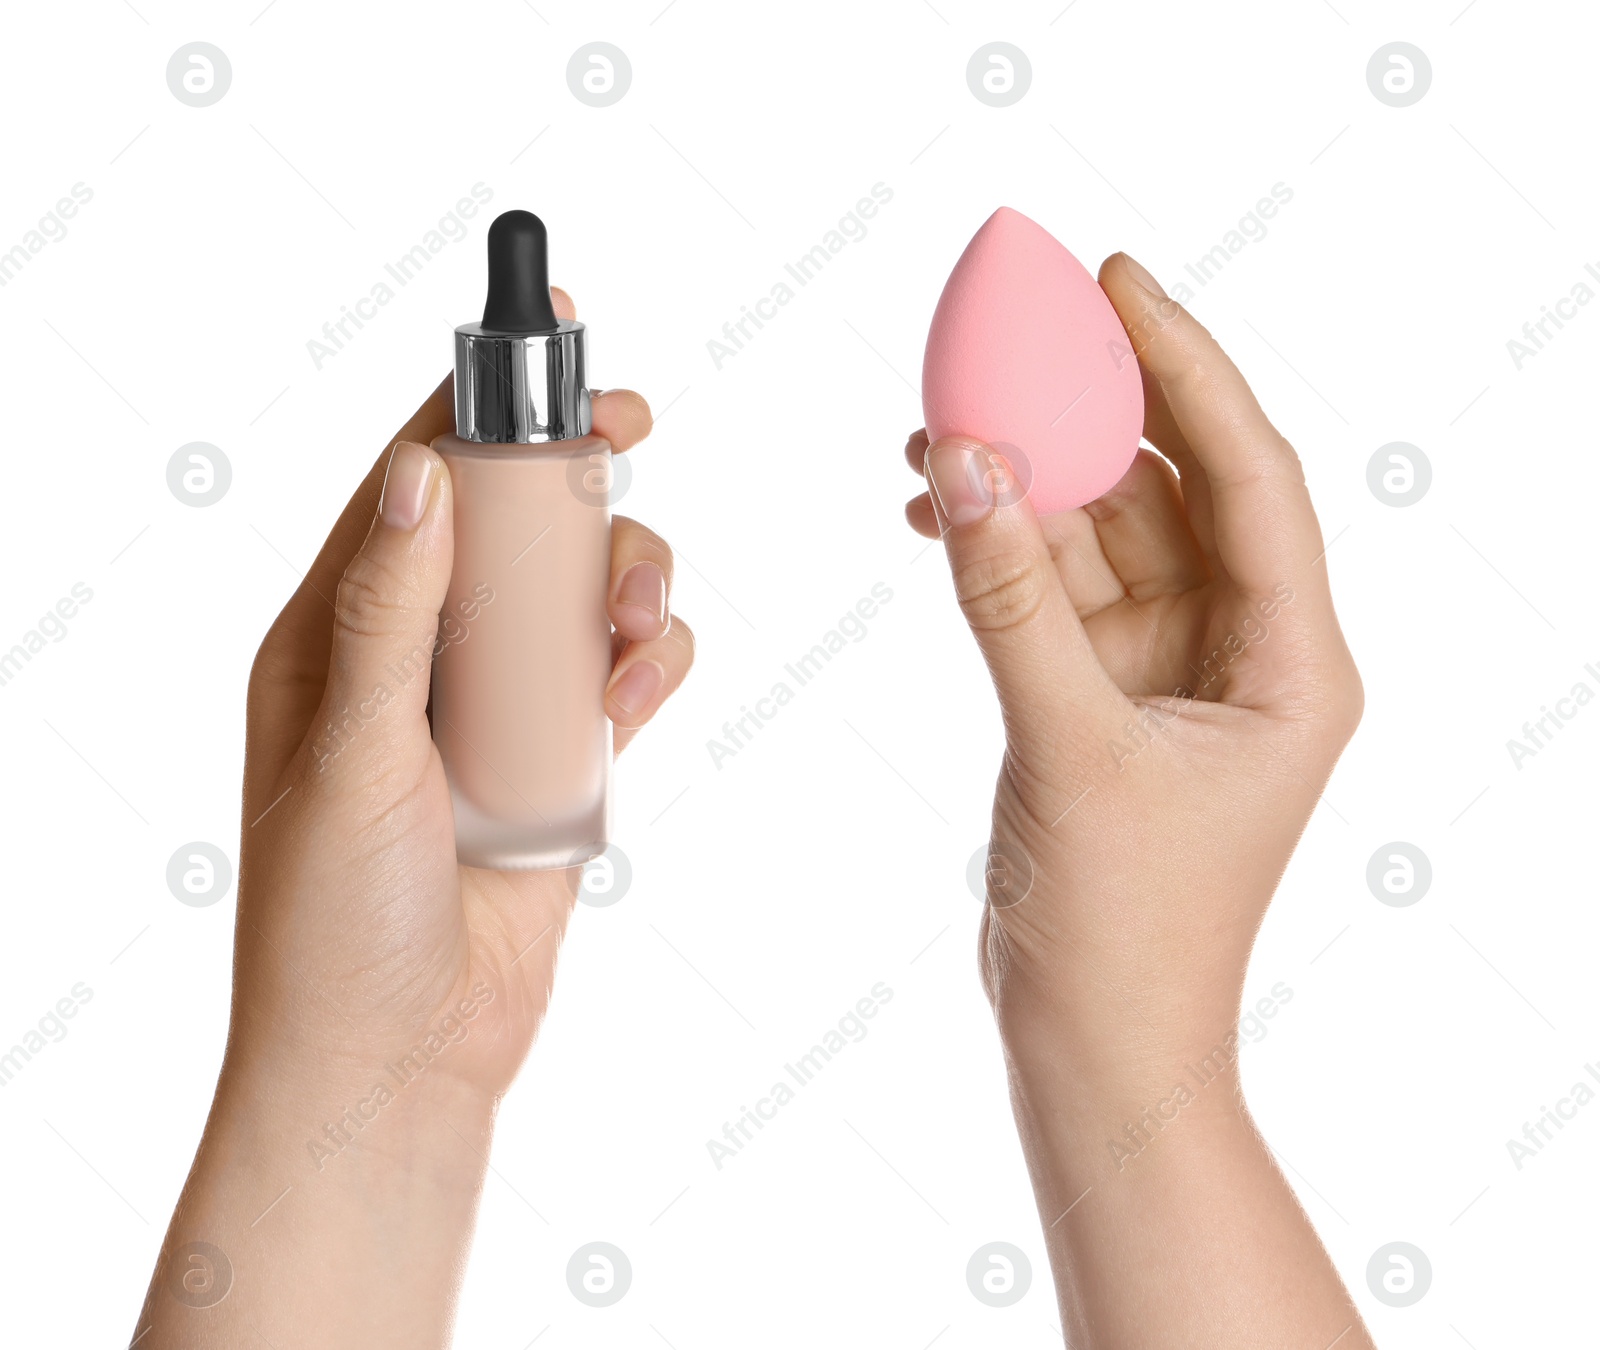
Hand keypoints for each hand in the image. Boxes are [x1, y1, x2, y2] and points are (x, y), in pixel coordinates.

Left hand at [137, 286, 692, 1348]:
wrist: (403, 1058)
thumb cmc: (334, 920)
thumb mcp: (350, 753)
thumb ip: (388, 611)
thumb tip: (413, 474)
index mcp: (339, 634)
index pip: (413, 484)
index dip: (480, 403)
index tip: (555, 339)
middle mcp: (420, 655)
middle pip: (514, 520)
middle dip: (574, 479)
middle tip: (628, 434)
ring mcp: (497, 705)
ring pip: (581, 592)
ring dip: (624, 579)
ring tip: (637, 621)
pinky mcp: (562, 758)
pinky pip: (621, 676)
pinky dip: (648, 663)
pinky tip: (643, 685)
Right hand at [905, 254, 1369, 1348]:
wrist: (1096, 1041)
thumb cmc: (1125, 928)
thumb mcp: (1069, 747)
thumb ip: (1013, 600)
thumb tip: (966, 463)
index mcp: (1292, 661)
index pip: (1248, 476)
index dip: (1187, 368)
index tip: (1119, 285)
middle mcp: (1242, 652)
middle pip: (1171, 490)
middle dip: (1089, 413)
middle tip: (1012, 331)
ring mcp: (1166, 673)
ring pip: (1099, 536)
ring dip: (1024, 483)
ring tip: (933, 433)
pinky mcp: (1098, 699)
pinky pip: (1049, 590)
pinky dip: (997, 550)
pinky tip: (935, 512)